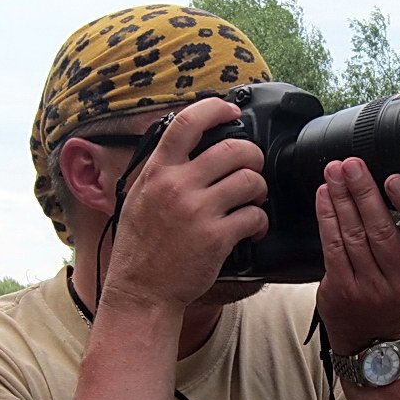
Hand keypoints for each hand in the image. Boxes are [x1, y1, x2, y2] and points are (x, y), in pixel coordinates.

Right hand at [104, 98, 268, 309]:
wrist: (141, 290)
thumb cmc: (141, 245)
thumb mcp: (139, 196)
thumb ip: (163, 170)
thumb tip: (189, 144)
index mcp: (157, 171)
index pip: (188, 122)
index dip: (215, 108)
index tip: (231, 111)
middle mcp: (176, 186)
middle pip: (234, 149)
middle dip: (253, 156)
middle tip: (251, 169)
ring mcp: (197, 211)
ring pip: (250, 180)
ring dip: (259, 189)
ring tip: (253, 201)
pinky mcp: (216, 238)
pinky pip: (254, 216)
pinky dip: (260, 222)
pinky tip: (251, 229)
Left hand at [315, 158, 399, 353]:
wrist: (371, 332)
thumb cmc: (398, 285)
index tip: (394, 178)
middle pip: (382, 231)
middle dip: (365, 193)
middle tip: (353, 165)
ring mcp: (371, 289)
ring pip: (354, 235)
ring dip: (342, 199)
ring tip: (336, 173)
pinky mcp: (342, 290)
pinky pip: (333, 246)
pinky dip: (327, 216)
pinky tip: (325, 196)